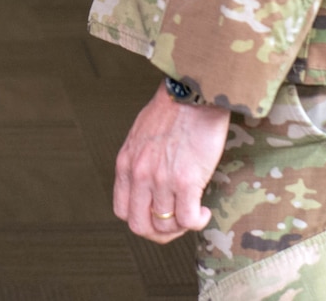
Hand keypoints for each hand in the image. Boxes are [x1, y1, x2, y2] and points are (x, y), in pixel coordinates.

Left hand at [113, 80, 230, 242]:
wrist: (193, 93)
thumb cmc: (173, 111)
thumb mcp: (141, 136)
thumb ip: (140, 162)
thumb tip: (149, 186)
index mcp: (126, 164)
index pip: (122, 211)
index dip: (142, 220)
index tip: (160, 213)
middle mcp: (139, 174)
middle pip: (140, 226)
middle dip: (160, 233)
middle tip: (178, 223)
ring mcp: (160, 179)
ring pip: (166, 225)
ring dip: (182, 225)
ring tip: (194, 211)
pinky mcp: (185, 180)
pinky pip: (188, 220)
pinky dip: (197, 221)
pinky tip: (203, 210)